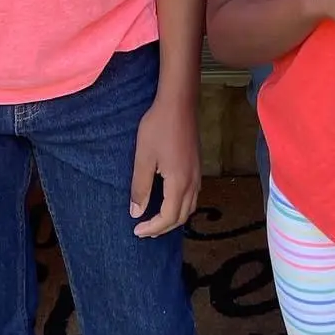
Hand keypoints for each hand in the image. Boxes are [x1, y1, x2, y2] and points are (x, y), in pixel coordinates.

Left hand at [131, 92, 200, 237]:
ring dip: (174, 218)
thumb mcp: (143, 158)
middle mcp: (192, 182)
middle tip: (145, 230)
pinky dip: (181, 206)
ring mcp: (197, 173)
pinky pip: (193, 195)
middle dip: (164, 227)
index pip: (168, 217)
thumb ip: (140, 187)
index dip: (153, 228)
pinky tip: (169, 199)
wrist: (178, 103)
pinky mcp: (197, 165)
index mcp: (179, 183)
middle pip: (182, 216)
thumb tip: (136, 212)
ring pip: (190, 206)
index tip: (136, 230)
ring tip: (156, 219)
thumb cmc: (159, 127)